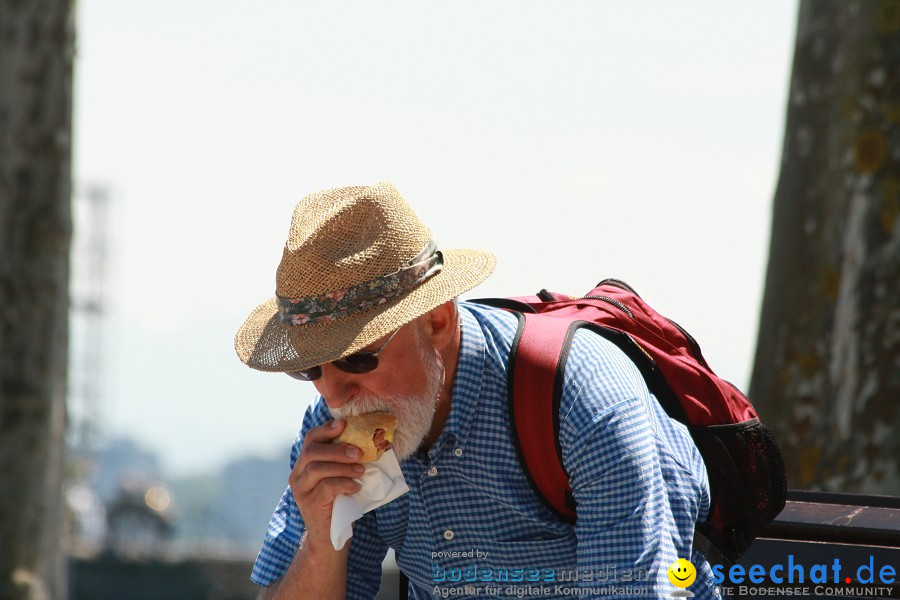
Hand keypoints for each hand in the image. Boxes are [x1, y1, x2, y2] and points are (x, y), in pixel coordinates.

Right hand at [289, 419, 365, 549]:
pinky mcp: (309, 504)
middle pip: (312, 452)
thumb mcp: (339, 478)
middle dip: (337, 449)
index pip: (311, 439)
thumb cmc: (339, 504)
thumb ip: (344, 462)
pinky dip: (344, 484)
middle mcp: (297, 475)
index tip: (344, 424)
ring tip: (361, 470)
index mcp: (304, 464)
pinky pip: (326, 487)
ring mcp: (301, 491)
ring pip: (317, 468)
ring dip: (343, 466)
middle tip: (359, 452)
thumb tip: (368, 441)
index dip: (326, 429)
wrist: (330, 538)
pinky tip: (356, 487)